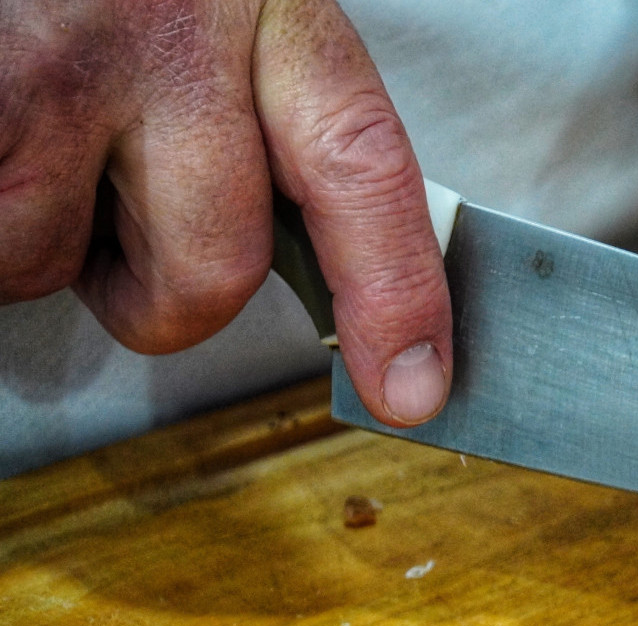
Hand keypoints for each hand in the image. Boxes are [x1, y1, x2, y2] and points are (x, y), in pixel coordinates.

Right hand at [0, 0, 450, 426]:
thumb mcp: (219, 13)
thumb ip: (264, 118)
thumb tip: (297, 266)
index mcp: (274, 13)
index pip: (363, 168)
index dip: (396, 293)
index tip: (413, 390)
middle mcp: (180, 37)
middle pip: (213, 267)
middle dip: (157, 296)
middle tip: (117, 234)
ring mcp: (64, 64)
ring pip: (54, 261)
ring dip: (33, 241)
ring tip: (28, 142)